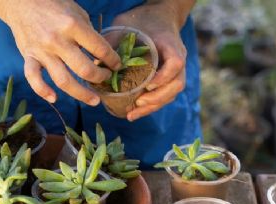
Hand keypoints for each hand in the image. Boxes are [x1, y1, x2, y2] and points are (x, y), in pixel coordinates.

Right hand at [0, 0, 121, 104]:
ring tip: (94, 100)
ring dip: (81, 94)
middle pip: (84, 70)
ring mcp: (42, 51)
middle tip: (106, 78)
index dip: (112, 60)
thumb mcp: (77, 12)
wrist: (21, 1)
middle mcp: (57, 40)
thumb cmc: (53, 6)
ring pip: (63, 81)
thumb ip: (88, 33)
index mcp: (72, 25)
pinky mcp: (28, 56)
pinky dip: (43, 91)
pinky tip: (54, 99)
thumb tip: (101, 55)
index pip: (99, 49)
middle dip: (100, 77)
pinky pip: (33, 78)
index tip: (116, 65)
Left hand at [113, 2, 189, 120]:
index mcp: (171, 45)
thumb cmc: (142, 20)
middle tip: (138, 103)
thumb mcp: (127, 24)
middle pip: (177, 84)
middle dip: (157, 98)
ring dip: (153, 106)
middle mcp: (178, 59)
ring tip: (133, 114)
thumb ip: (115, 40)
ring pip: (172, 94)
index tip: (148, 86)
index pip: (175, 64)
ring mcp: (176, 71)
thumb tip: (97, 62)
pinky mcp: (169, 78)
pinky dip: (151, 105)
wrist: (158, 17)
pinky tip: (135, 111)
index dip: (163, 77)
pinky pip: (165, 95)